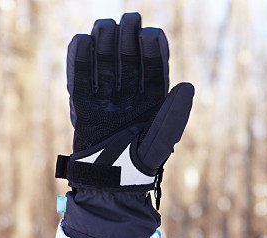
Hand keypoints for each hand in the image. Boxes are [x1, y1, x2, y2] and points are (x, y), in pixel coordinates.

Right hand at [59, 13, 193, 196]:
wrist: (108, 187)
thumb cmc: (140, 166)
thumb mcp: (161, 142)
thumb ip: (174, 116)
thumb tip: (187, 85)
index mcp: (155, 100)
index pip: (156, 67)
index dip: (154, 49)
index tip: (151, 35)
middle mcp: (132, 95)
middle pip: (130, 58)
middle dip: (129, 37)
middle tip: (128, 20)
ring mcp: (107, 98)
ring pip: (106, 61)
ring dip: (105, 41)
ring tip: (104, 26)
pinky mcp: (84, 105)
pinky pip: (81, 76)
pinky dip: (79, 59)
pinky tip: (82, 40)